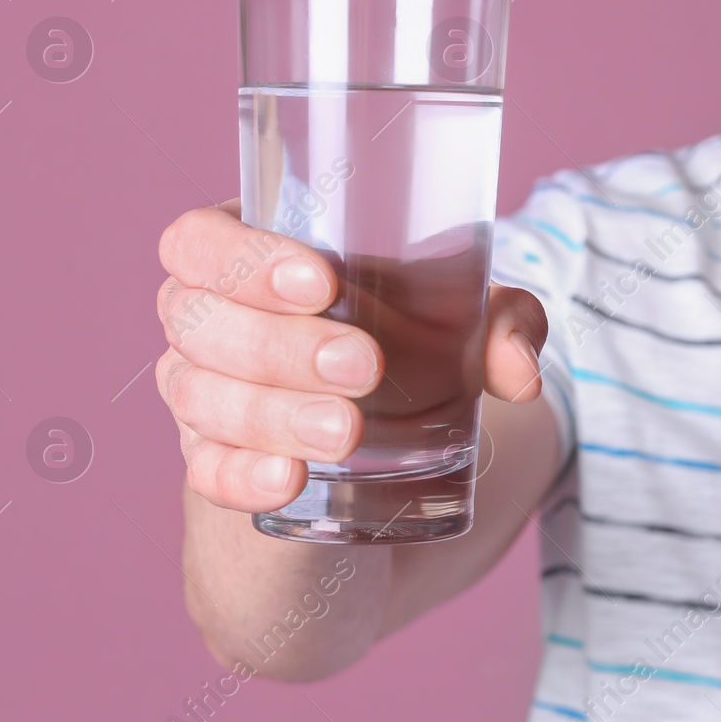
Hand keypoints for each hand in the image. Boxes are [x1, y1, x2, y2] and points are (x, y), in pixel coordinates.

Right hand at [154, 200, 546, 512]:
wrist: (387, 445)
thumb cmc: (409, 341)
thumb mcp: (462, 320)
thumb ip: (502, 324)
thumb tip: (522, 374)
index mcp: (247, 255)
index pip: (198, 242)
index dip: (242, 259)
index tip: (321, 284)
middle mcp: (205, 321)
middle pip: (198, 322)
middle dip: (280, 344)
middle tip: (364, 365)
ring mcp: (200, 396)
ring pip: (201, 397)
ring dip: (272, 413)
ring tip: (346, 431)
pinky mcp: (215, 465)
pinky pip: (206, 472)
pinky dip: (241, 476)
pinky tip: (287, 479)